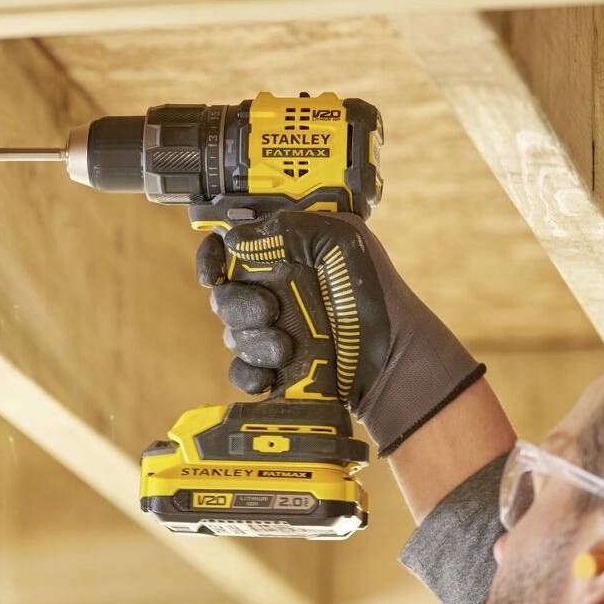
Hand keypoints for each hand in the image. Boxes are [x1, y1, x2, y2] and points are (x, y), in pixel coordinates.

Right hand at [196, 211, 482, 452]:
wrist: (391, 358)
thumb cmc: (374, 293)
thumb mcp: (341, 241)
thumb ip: (290, 227)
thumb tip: (234, 238)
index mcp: (282, 255)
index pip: (227, 248)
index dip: (212, 258)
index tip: (215, 272)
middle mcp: (272, 291)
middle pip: (222, 295)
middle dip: (238, 306)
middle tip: (271, 311)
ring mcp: (270, 331)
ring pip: (231, 335)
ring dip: (253, 342)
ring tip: (287, 348)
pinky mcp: (273, 368)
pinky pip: (240, 371)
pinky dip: (250, 374)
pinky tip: (271, 375)